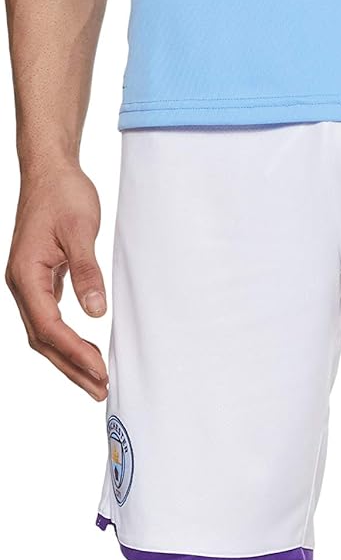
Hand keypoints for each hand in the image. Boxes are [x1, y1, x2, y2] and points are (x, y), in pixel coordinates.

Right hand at [6, 164, 108, 400]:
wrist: (50, 169)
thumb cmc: (63, 194)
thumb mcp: (80, 230)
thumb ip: (87, 271)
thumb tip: (95, 310)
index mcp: (25, 275)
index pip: (50, 327)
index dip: (75, 352)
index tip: (101, 370)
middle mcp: (20, 284)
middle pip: (43, 340)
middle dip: (72, 368)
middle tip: (100, 389)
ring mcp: (27, 285)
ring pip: (44, 334)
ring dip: (69, 359)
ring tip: (96, 380)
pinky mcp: (39, 282)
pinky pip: (49, 321)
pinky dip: (67, 341)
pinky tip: (87, 352)